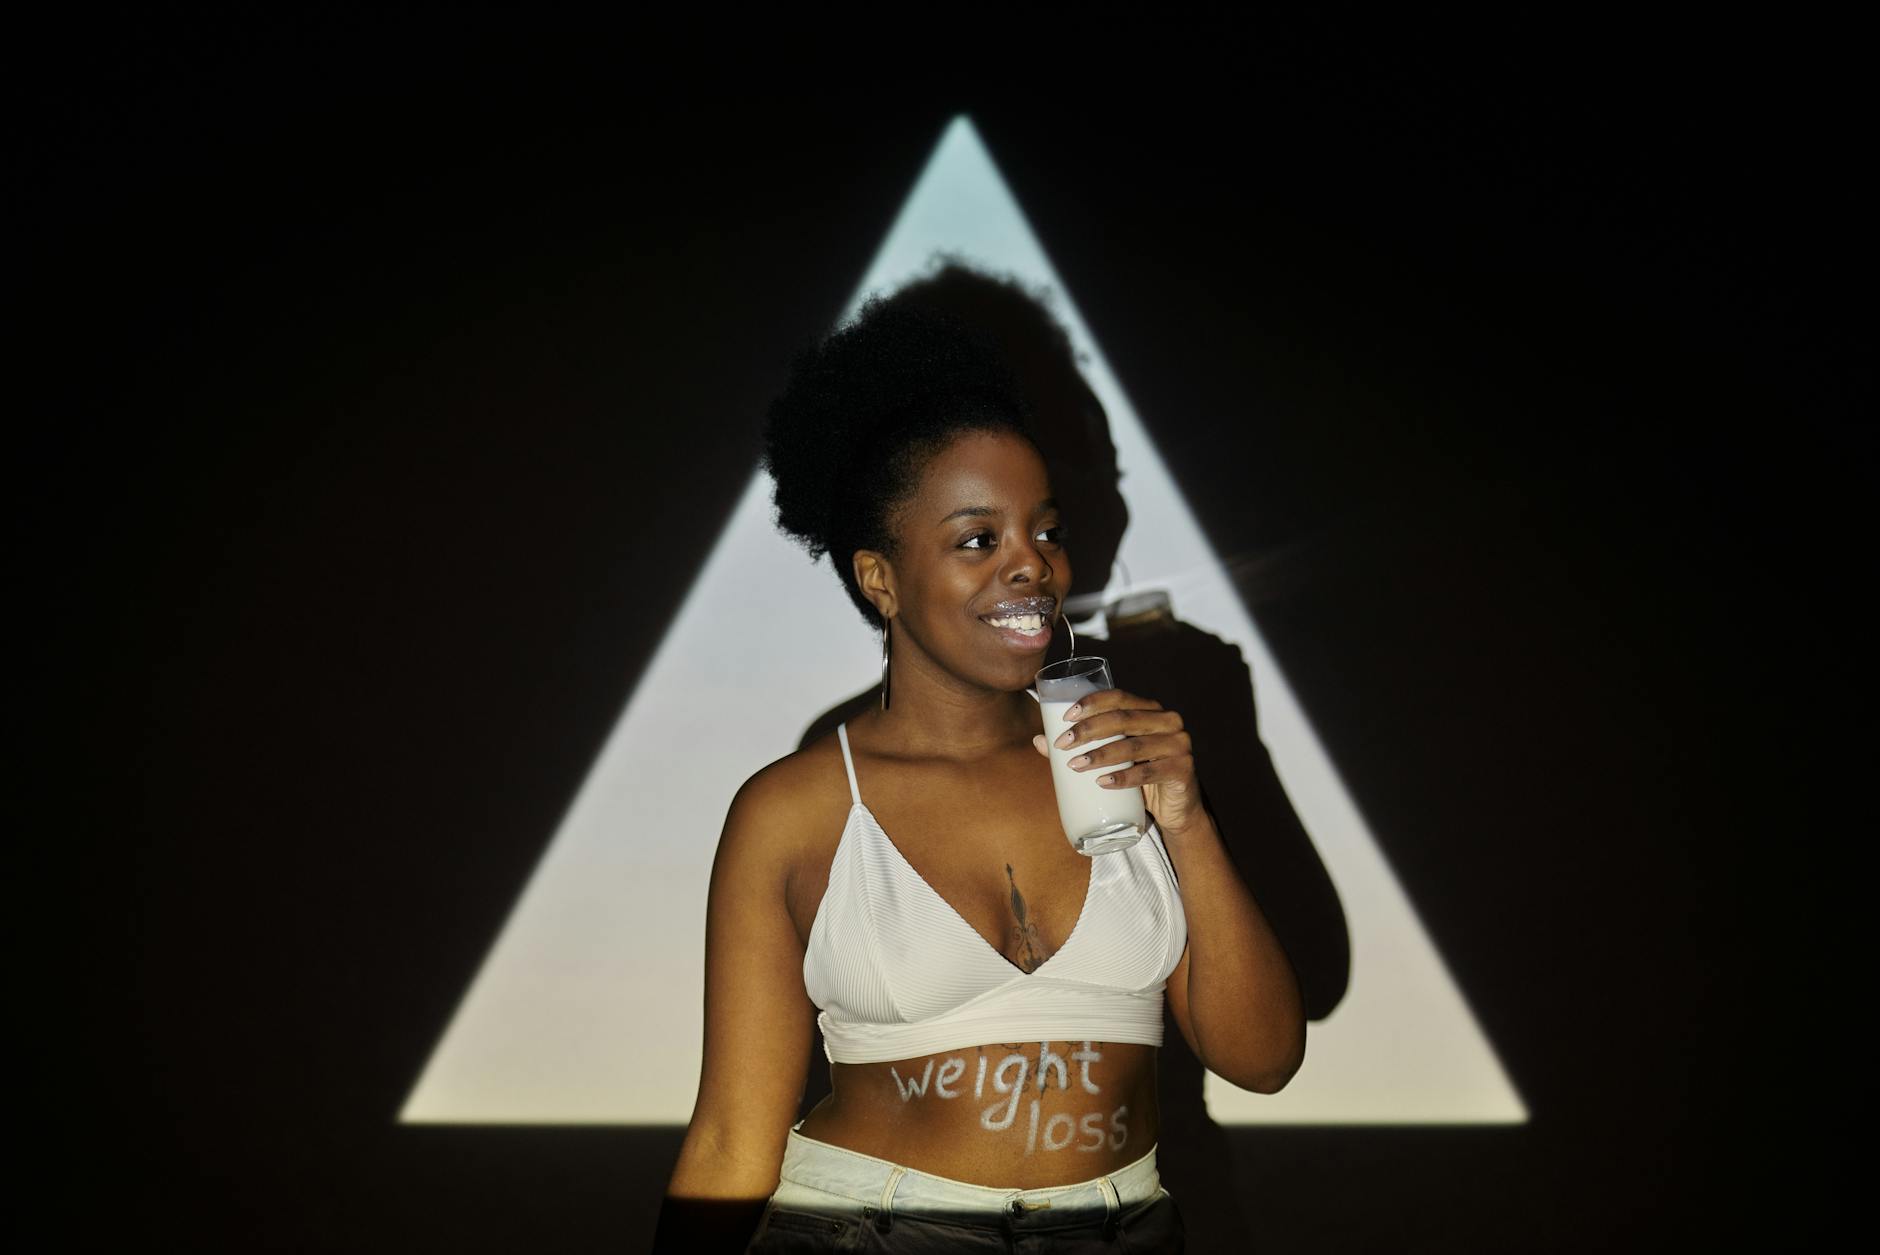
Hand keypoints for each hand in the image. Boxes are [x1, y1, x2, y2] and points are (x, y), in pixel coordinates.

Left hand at [1031, 688, 1205, 835]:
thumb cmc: (1139, 778)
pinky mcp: (1183, 770)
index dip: (1092, 703)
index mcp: (1151, 710)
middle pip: (1123, 719)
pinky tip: (1102, 782)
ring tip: (1075, 765)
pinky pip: (1150, 772)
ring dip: (1101, 755)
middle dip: (1088, 730)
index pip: (1119, 697)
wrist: (1176, 809)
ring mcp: (1179, 745)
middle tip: (1063, 745)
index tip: (1065, 717)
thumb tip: (1039, 740)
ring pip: (1134, 746)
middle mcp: (1168, 721)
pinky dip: (1124, 778)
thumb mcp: (1113, 759)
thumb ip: (1081, 746)